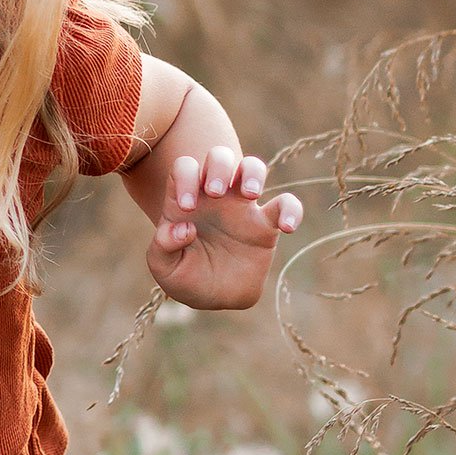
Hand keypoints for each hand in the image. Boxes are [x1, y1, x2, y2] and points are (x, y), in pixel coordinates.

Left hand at [146, 146, 301, 309]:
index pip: (184, 168)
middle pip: (220, 156)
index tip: (187, 208)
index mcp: (186, 199)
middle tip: (215, 193)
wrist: (214, 298)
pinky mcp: (266, 226)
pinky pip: (286, 204)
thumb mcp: (163, 266)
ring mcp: (242, 208)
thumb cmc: (184, 276)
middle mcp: (214, 196)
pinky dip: (291, 209)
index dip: (184, 178)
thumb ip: (163, 246)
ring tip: (249, 194)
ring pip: (252, 167)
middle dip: (219, 166)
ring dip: (252, 172)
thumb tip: (184, 228)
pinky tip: (286, 227)